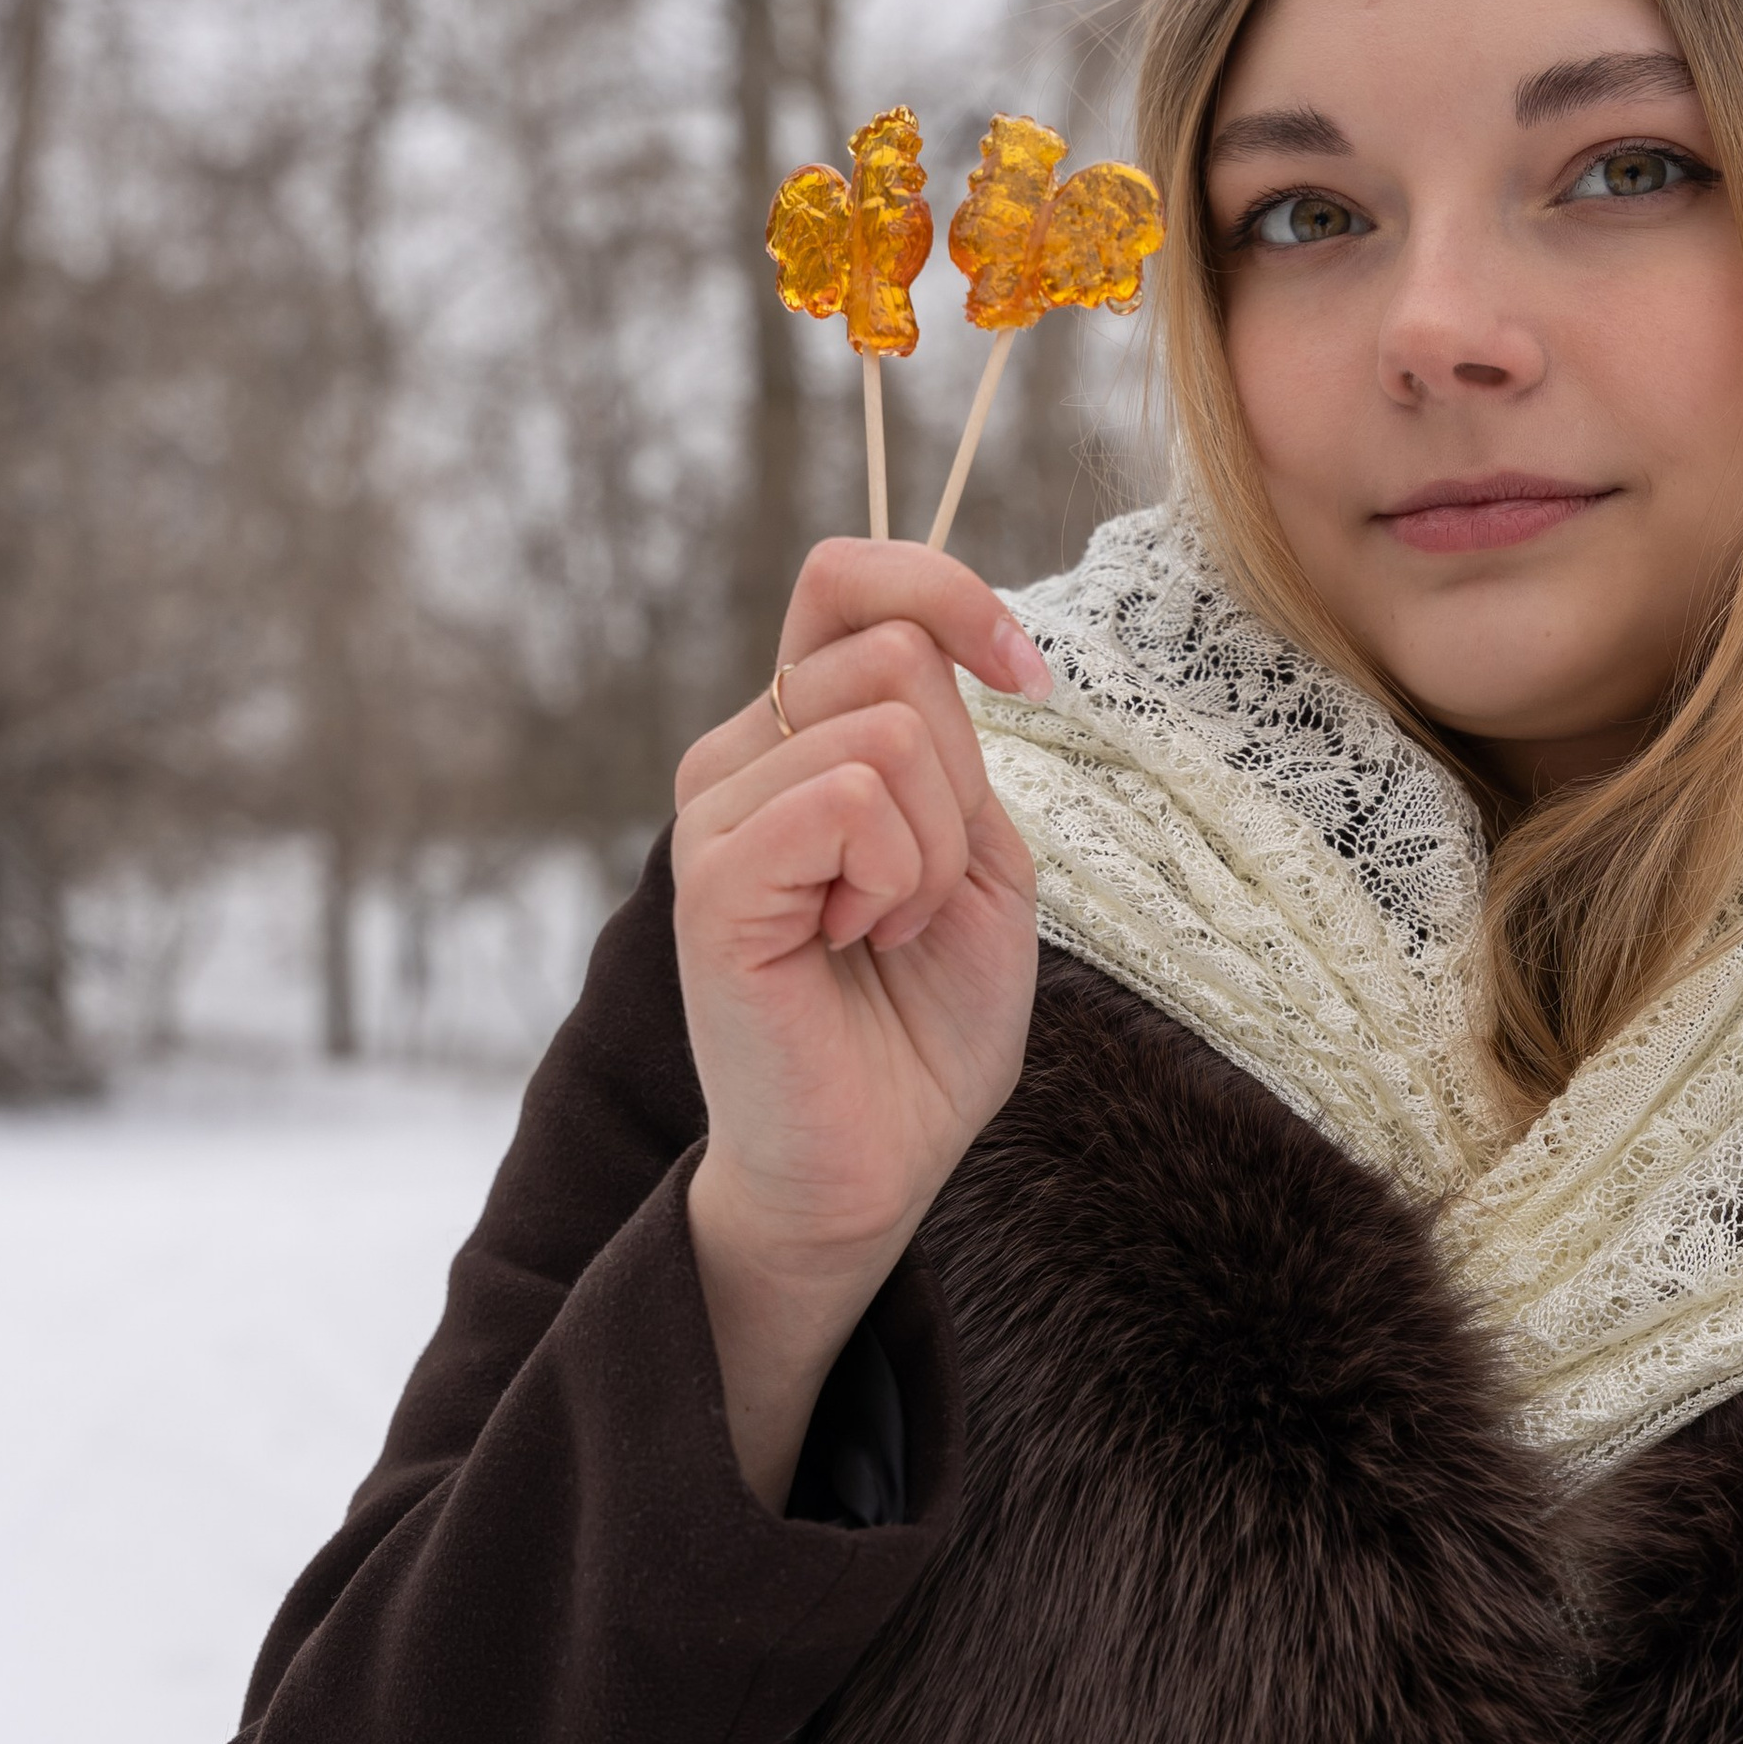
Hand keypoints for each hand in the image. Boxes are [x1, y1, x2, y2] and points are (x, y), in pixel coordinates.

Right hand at [672, 539, 1051, 1505]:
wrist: (874, 1164)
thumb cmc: (923, 1027)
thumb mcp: (979, 860)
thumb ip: (954, 748)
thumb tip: (939, 647)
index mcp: (799, 740)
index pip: (847, 579)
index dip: (949, 592)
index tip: (1028, 677)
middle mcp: (741, 757)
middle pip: (892, 654)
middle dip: (960, 782)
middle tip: (924, 895)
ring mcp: (717, 812)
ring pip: (886, 732)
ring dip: (932, 851)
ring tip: (885, 932)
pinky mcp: (714, 879)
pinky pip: (848, 800)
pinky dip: (895, 878)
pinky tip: (855, 945)